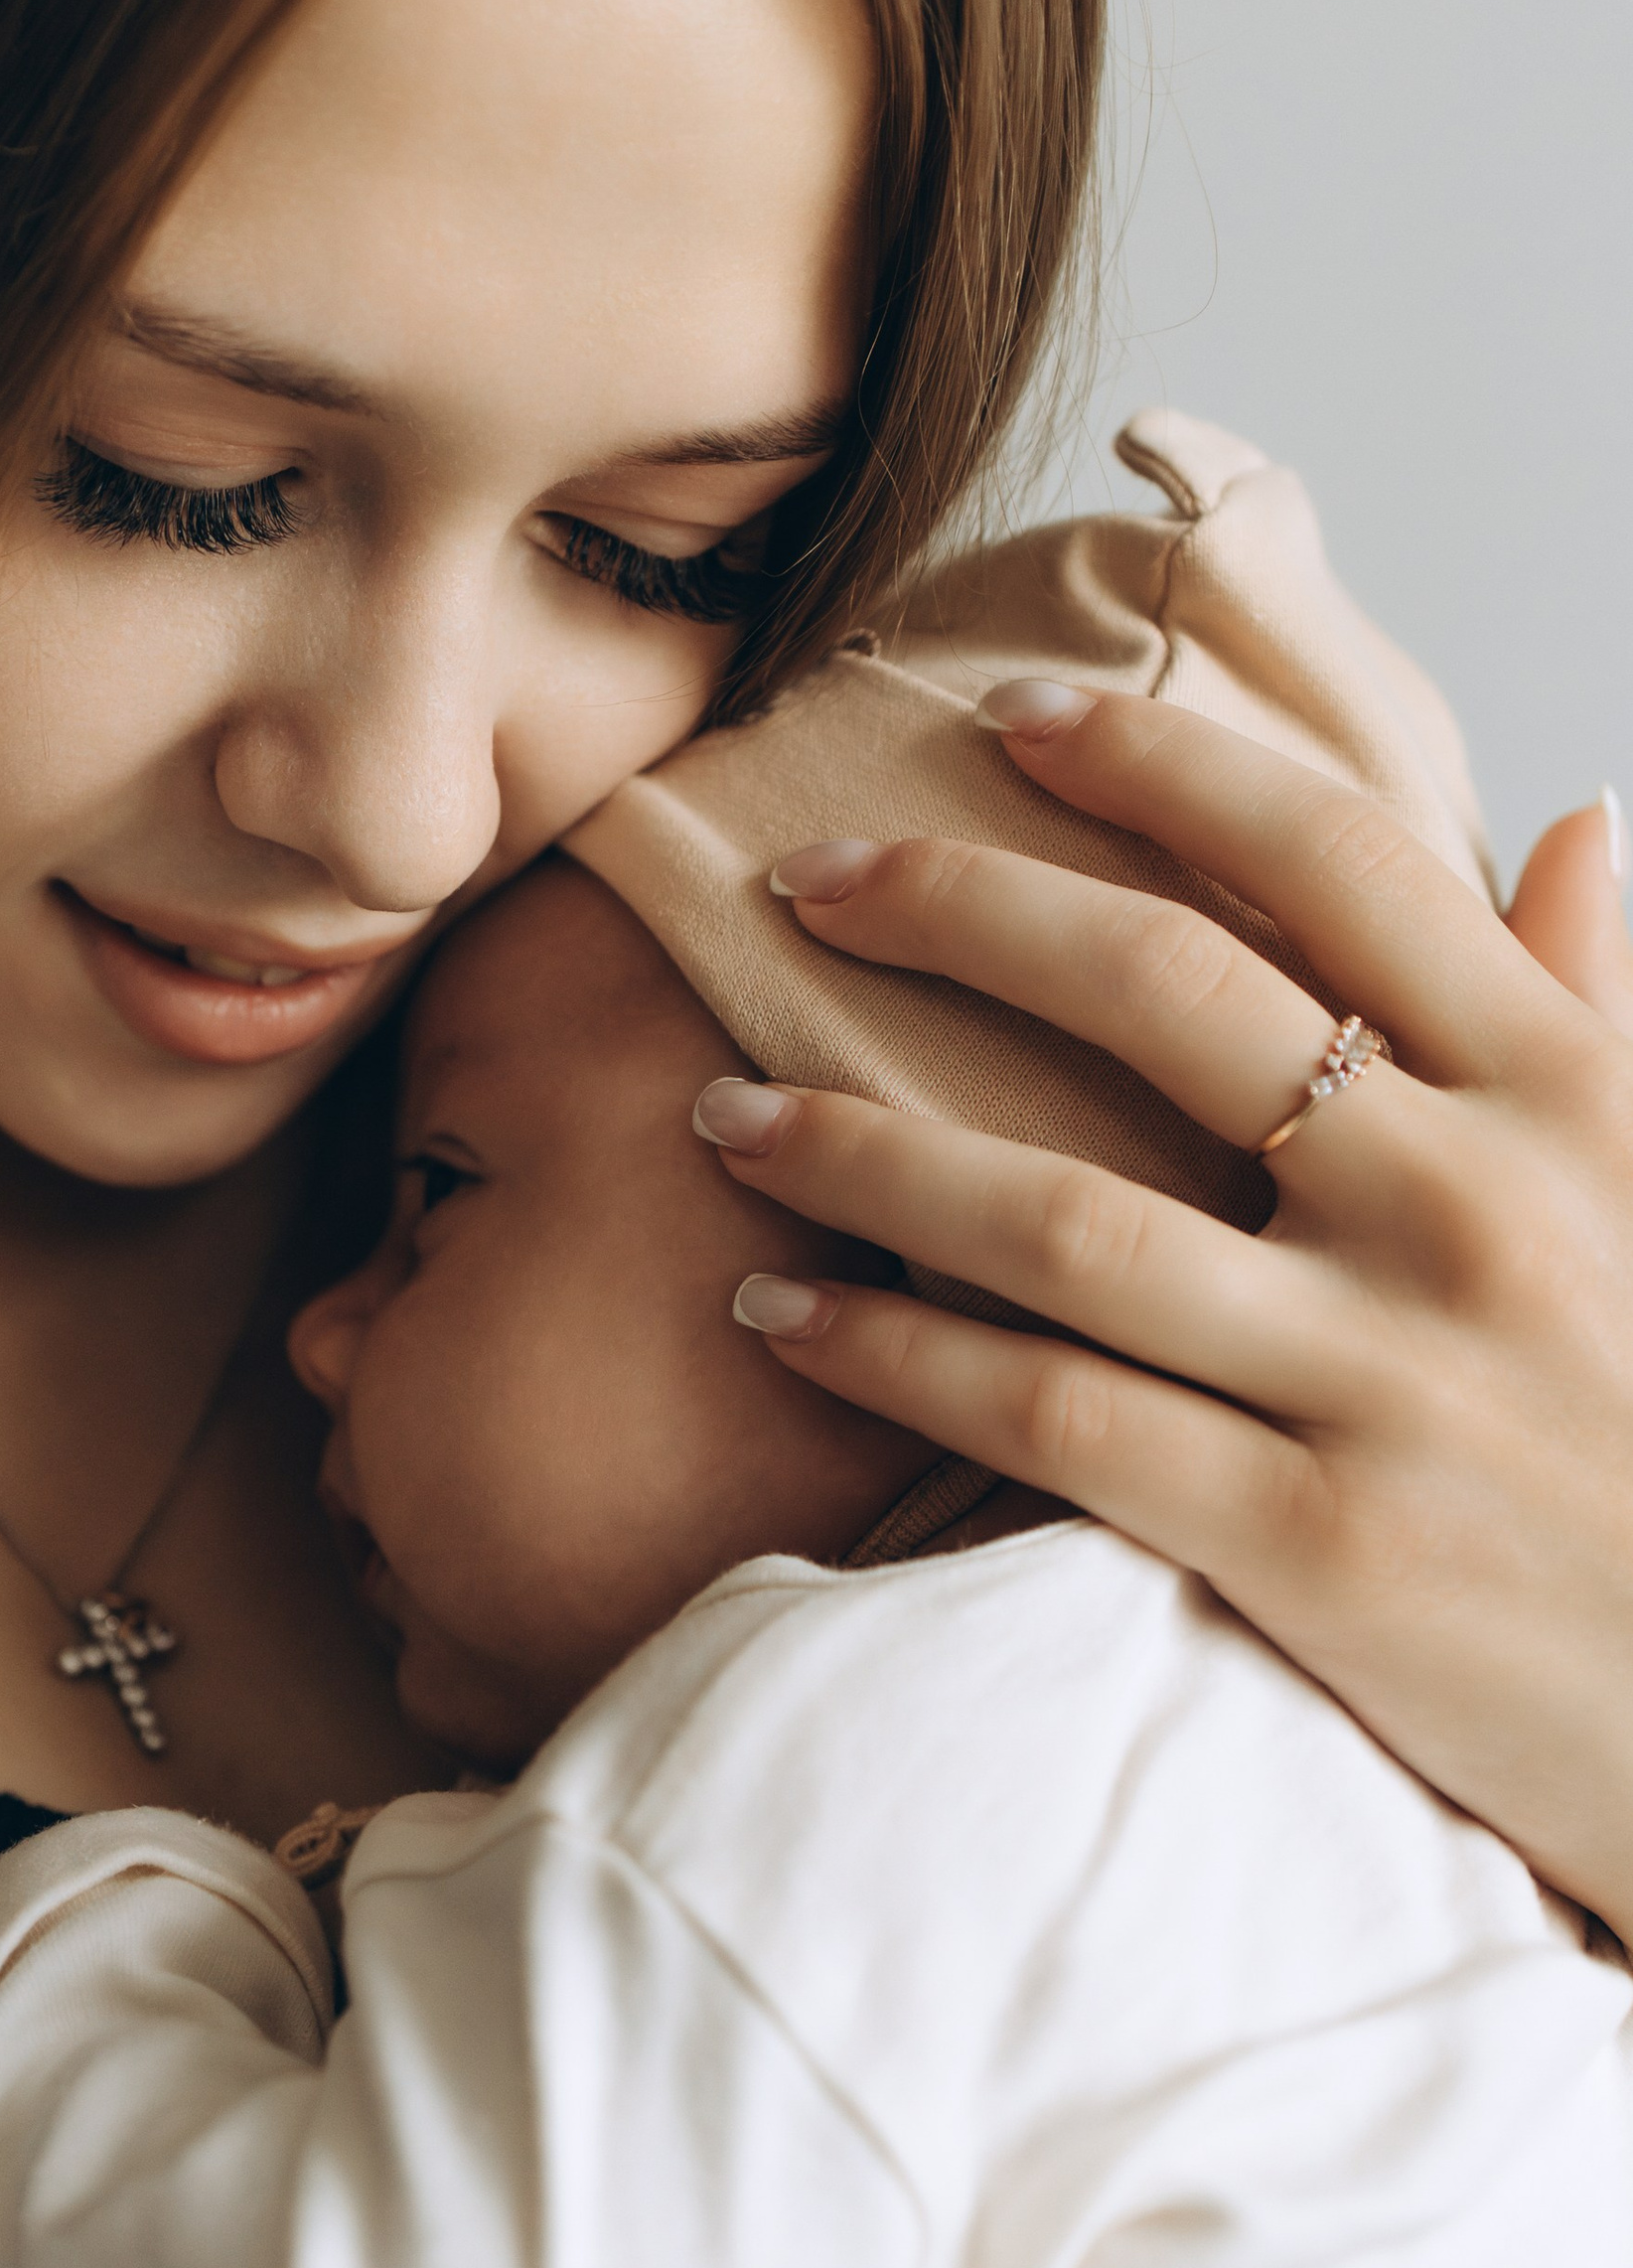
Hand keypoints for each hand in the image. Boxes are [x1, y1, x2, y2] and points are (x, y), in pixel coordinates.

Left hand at [697, 687, 1632, 1937]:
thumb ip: (1601, 1007)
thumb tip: (1575, 823)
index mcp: (1566, 1094)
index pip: (1336, 859)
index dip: (1158, 760)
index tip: (1009, 718)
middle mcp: (1473, 1208)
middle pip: (1163, 992)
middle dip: (951, 909)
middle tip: (798, 879)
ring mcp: (1391, 1381)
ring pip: (1064, 1217)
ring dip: (861, 1149)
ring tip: (723, 1114)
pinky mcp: (1323, 1549)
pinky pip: (1057, 1417)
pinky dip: (898, 1354)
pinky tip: (783, 1314)